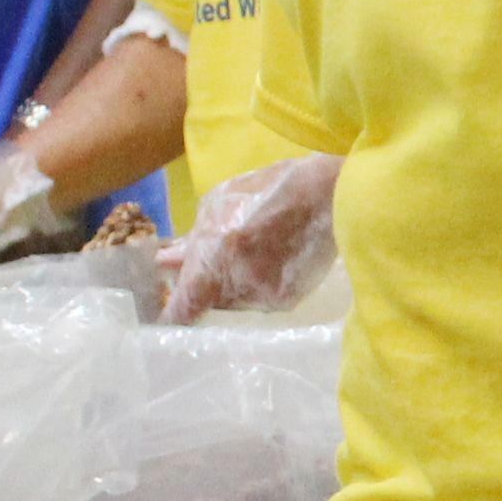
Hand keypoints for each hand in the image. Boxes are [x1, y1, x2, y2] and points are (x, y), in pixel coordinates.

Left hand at [158, 154, 342, 321]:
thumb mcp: (220, 203)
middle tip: (220, 256)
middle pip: (209, 302)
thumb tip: (167, 262)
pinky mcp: (288, 300)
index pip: (182, 309)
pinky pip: (260, 299)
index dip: (171, 312)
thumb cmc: (272, 189)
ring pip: (235, 301)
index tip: (169, 305)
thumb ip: (192, 238)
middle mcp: (238, 284)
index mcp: (215, 257)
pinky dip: (260, 284)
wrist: (334, 196)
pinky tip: (275, 258)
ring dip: (234, 283)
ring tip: (254, 250)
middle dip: (207, 283)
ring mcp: (265, 297)